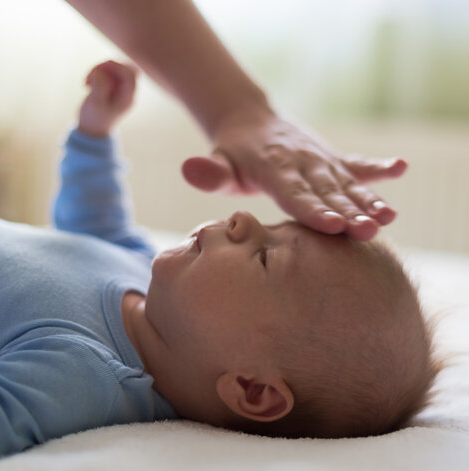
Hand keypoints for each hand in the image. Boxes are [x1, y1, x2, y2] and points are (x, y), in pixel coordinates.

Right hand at [78, 60, 138, 137]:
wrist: (91, 130)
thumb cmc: (94, 119)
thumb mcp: (95, 103)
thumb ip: (100, 86)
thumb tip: (101, 71)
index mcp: (128, 99)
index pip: (130, 75)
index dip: (117, 66)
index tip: (100, 67)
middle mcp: (128, 93)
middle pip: (125, 69)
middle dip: (108, 67)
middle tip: (92, 74)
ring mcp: (120, 89)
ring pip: (115, 69)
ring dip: (99, 70)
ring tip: (86, 82)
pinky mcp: (112, 87)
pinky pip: (107, 73)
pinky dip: (97, 73)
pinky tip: (87, 84)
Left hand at [182, 109, 406, 240]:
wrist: (251, 120)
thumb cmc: (232, 154)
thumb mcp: (219, 163)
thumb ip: (210, 173)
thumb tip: (190, 169)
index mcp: (273, 167)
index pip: (293, 193)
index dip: (313, 209)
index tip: (333, 225)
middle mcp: (302, 162)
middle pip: (327, 191)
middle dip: (349, 212)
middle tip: (368, 231)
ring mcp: (320, 159)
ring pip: (347, 183)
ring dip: (369, 200)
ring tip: (389, 217)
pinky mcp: (332, 159)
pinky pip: (356, 163)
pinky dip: (378, 168)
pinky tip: (400, 168)